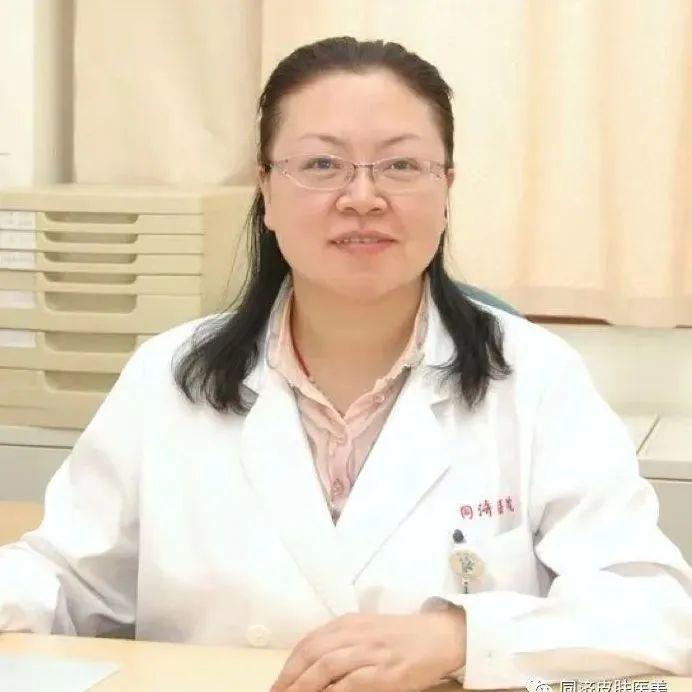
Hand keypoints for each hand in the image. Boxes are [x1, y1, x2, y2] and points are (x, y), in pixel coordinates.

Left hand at [270, 608, 466, 691]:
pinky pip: (352, 683)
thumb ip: (342, 642)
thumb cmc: (401, 637)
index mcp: (350, 623)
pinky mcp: (387, 673)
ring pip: (327, 667)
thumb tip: (311, 667)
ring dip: (304, 686)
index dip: (289, 665)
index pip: (310, 642)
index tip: (277, 685)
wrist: (440, 636)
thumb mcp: (367, 631)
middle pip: (313, 654)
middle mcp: (357, 634)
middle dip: (290, 678)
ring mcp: (372, 653)